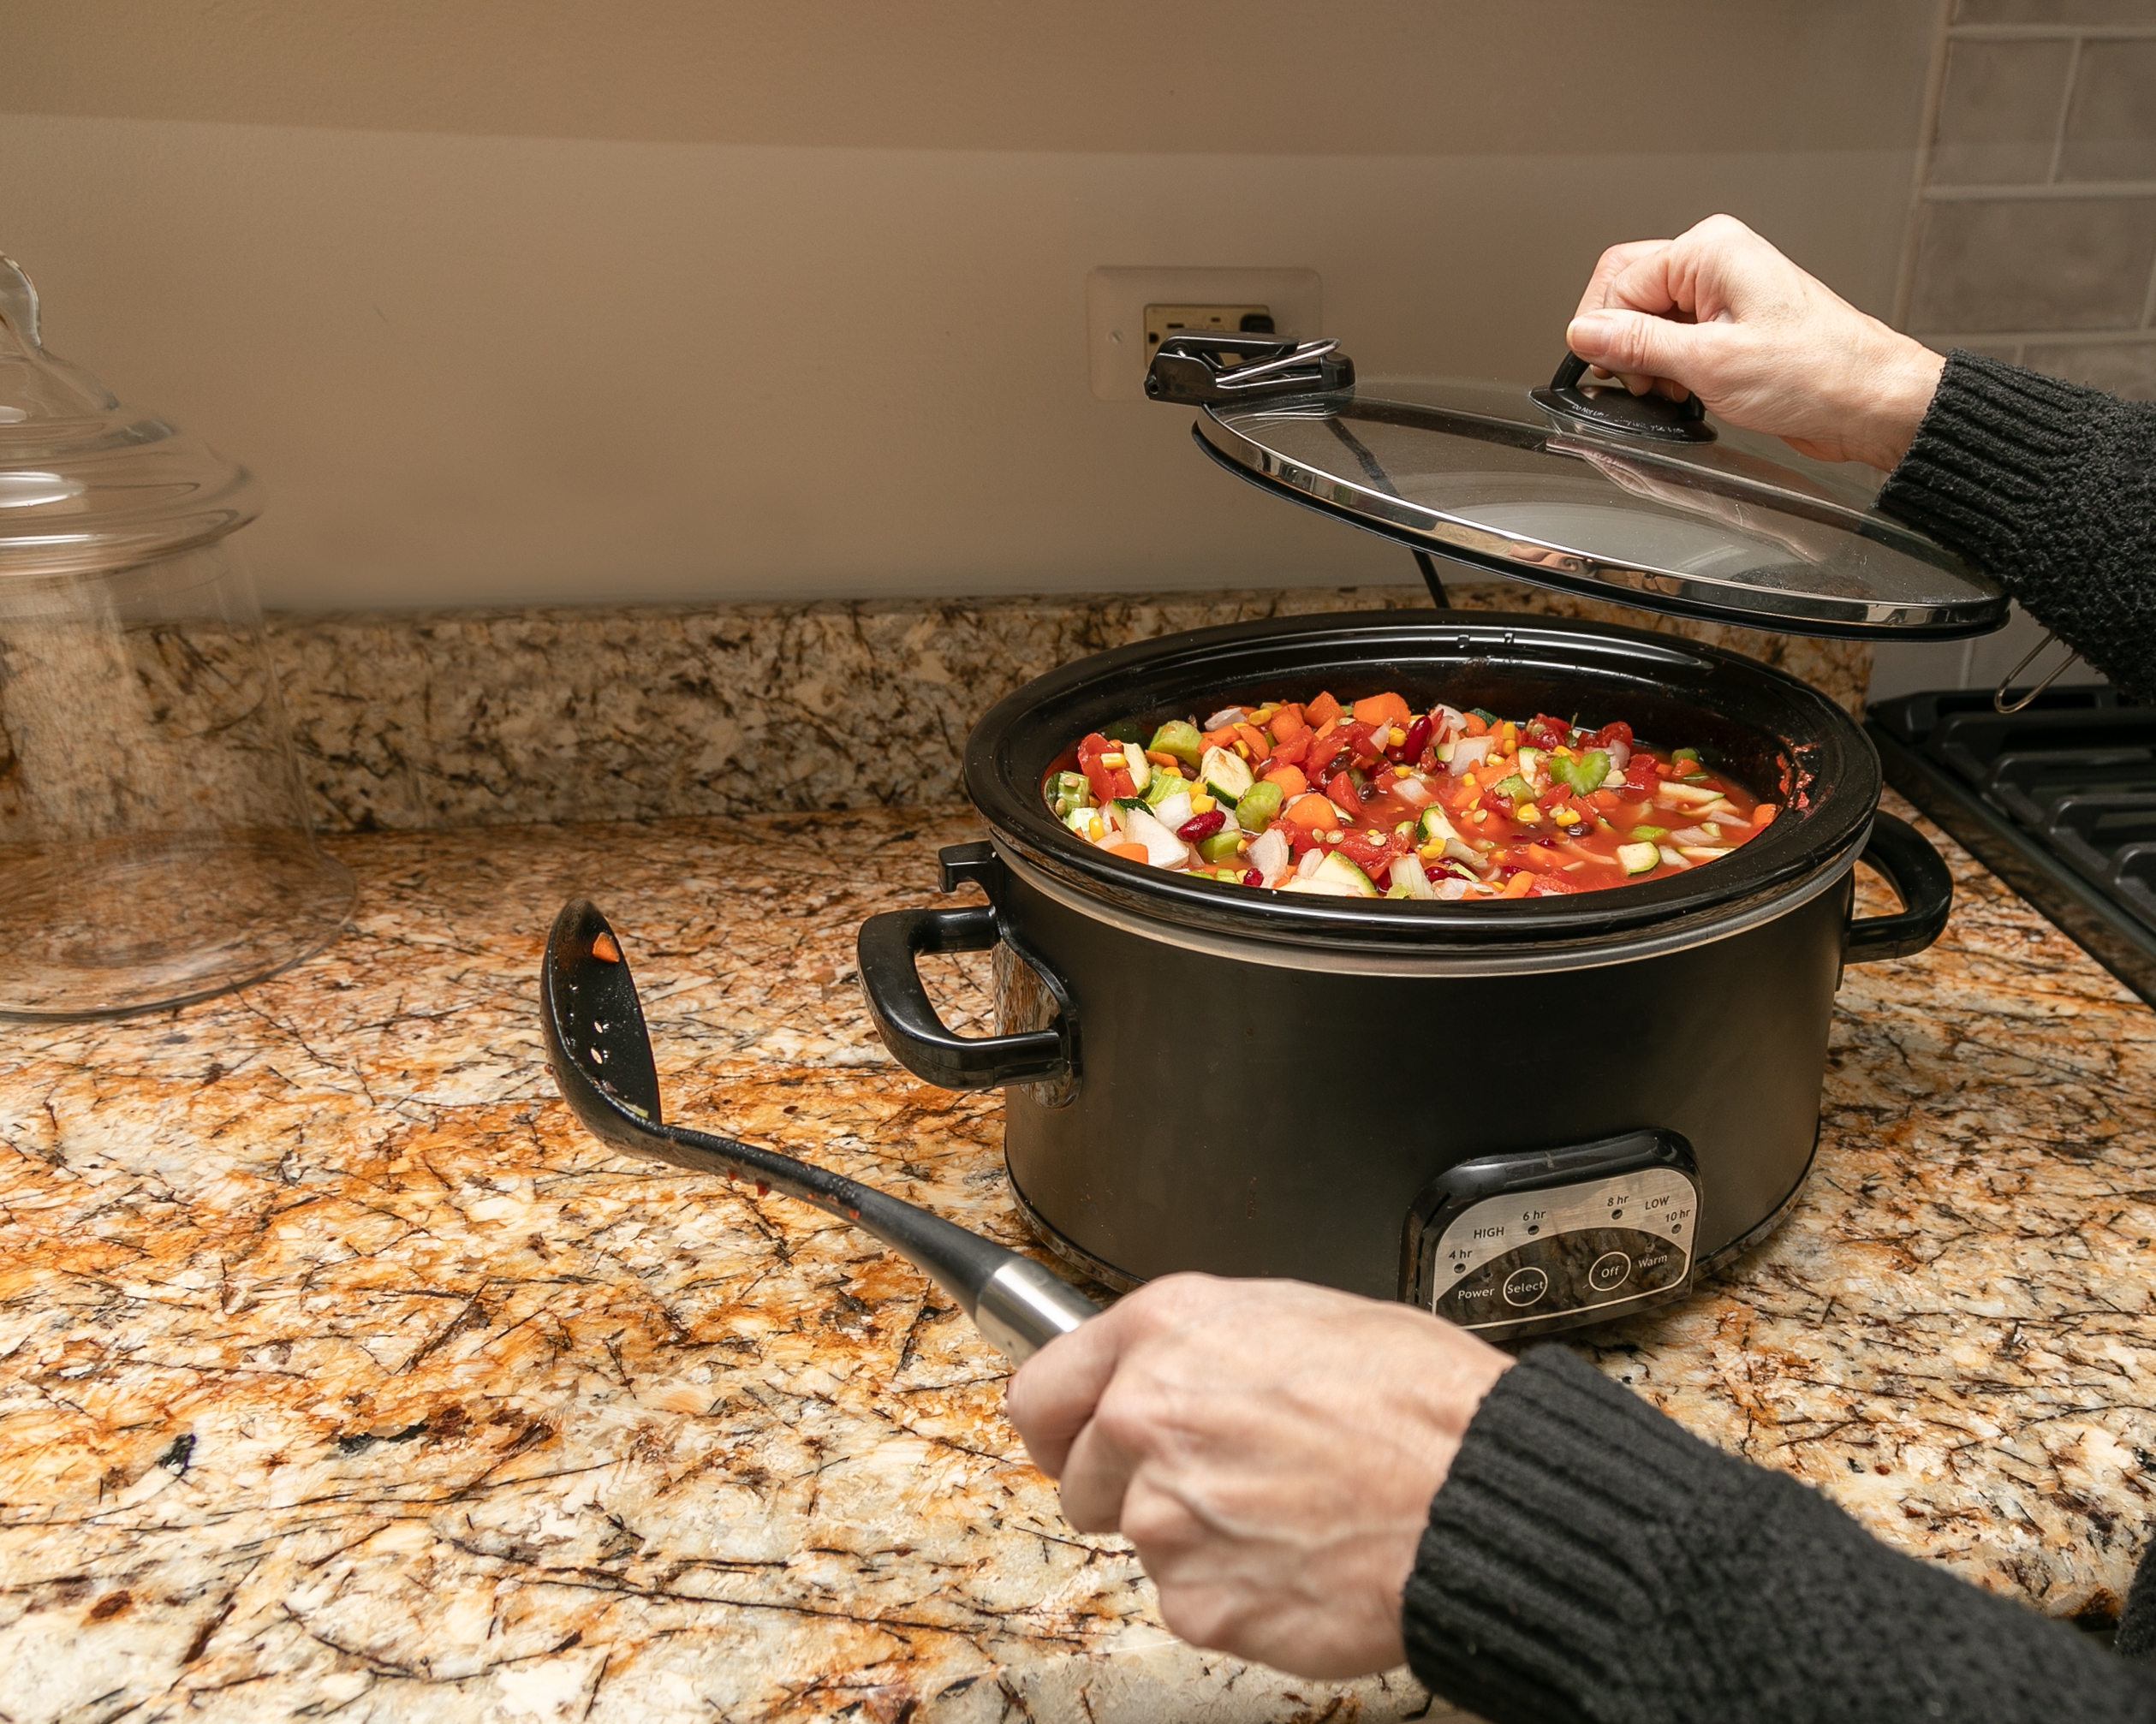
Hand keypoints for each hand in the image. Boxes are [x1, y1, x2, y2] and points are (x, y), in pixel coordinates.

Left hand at [1005, 1274, 1510, 1678]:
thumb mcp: (1298, 1315)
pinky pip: (1191, 1602)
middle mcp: (1145, 1419)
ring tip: (1285, 1509)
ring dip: (1197, 1538)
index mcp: (1165, 1333)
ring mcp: (1165, 1518)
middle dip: (1136, 1485)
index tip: (1074, 1440)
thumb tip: (1169, 1367)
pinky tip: (1297, 1555)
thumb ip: (1202, 1345)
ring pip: (1145, 1542)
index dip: (1063, 1424)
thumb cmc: (1418, 1403)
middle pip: (1080, 1479)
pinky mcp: (1197, 1602)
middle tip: (1223, 1478)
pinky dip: (1237, 1591)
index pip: (1040, 1392)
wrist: (1479, 1496)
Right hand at [1565, 213, 1943, 469]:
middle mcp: (1715, 265)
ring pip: (1648, 323)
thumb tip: (1583, 334)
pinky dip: (1669, 372)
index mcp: (1711, 252)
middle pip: (1628, 294)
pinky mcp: (1730, 329)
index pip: (1620, 280)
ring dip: (1648, 363)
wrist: (1872, 403)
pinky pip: (1674, 343)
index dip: (1607, 332)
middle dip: (1624, 345)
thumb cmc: (1820, 373)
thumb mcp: (1710, 363)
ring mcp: (1723, 296)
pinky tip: (1689, 392)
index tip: (1613, 372)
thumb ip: (1637, 345)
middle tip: (1640, 382)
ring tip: (1676, 391)